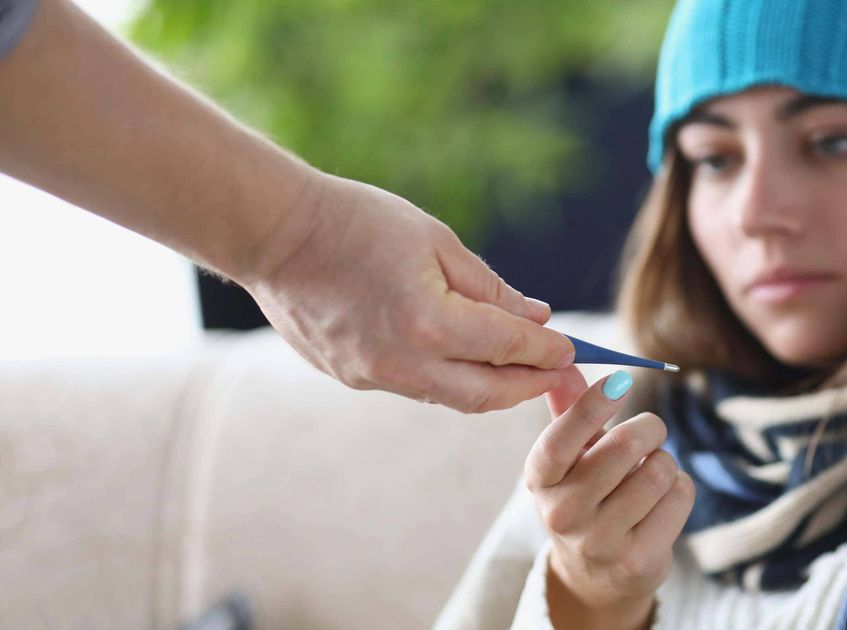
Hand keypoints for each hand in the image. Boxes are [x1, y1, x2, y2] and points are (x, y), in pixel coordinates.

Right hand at [242, 173, 575, 412]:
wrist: (274, 235)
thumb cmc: (358, 222)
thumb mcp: (437, 241)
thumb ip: (490, 288)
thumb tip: (537, 317)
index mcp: (432, 322)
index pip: (510, 347)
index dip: (548, 350)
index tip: (572, 348)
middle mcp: (405, 363)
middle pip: (489, 393)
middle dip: (530, 385)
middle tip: (558, 374)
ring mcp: (375, 377)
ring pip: (453, 398)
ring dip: (492, 388)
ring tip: (519, 370)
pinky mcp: (353, 379)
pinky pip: (417, 389)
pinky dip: (450, 379)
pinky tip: (465, 360)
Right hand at [525, 367, 694, 629]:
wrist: (594, 576)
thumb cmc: (583, 497)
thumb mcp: (567, 458)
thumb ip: (566, 410)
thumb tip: (563, 363)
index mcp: (540, 480)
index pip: (560, 440)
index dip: (591, 406)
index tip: (619, 381)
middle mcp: (563, 513)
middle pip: (624, 447)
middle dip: (649, 427)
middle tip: (651, 430)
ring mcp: (600, 542)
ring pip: (658, 470)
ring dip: (664, 461)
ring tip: (650, 473)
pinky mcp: (638, 561)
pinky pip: (679, 496)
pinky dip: (680, 486)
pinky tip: (662, 499)